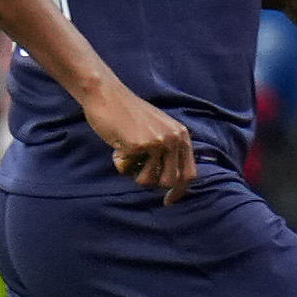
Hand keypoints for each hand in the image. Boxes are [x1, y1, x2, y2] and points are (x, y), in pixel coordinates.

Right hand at [86, 78, 196, 201]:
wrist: (108, 95)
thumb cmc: (129, 115)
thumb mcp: (159, 129)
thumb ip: (168, 151)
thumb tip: (170, 183)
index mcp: (182, 136)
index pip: (189, 173)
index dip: (179, 191)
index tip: (168, 201)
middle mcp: (174, 139)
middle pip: (170, 181)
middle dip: (152, 182)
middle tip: (138, 171)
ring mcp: (158, 143)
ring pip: (147, 180)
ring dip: (134, 173)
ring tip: (128, 154)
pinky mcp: (139, 145)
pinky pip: (127, 170)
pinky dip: (119, 162)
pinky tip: (117, 145)